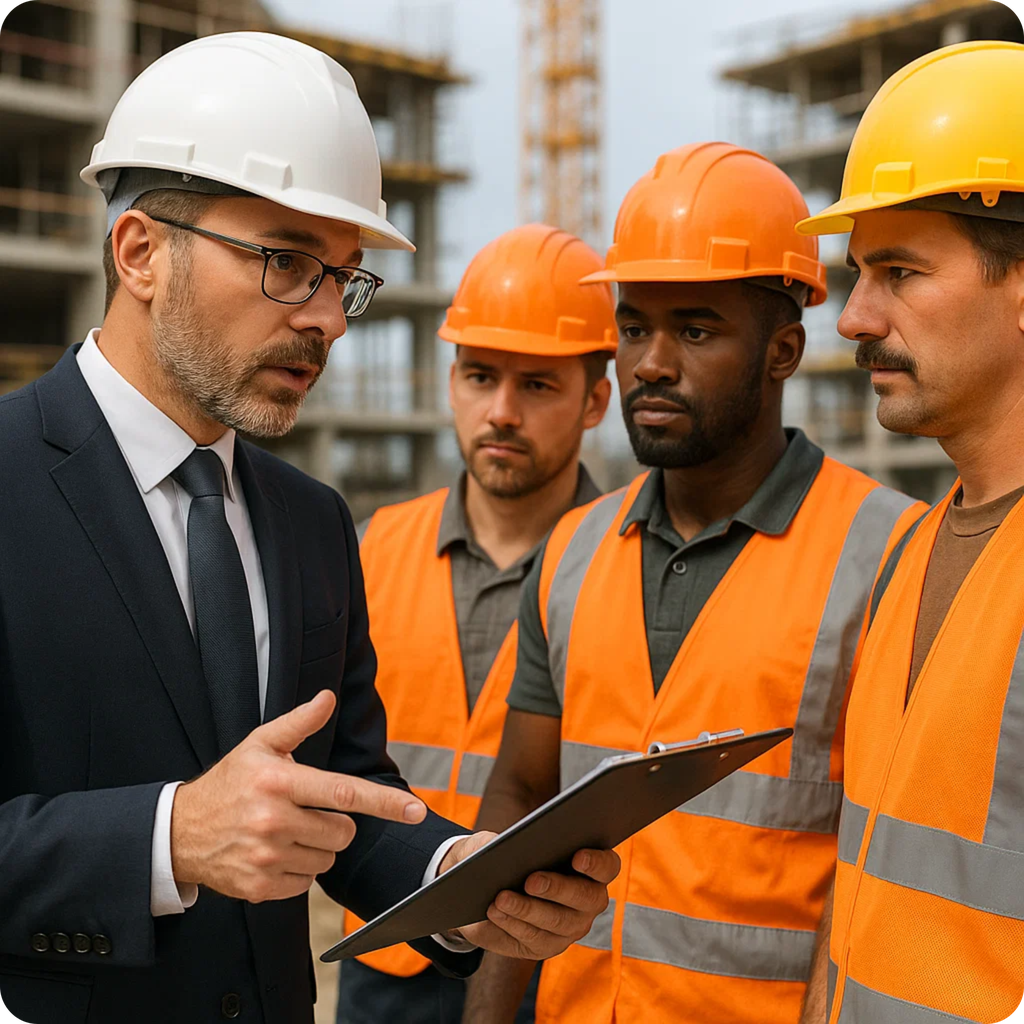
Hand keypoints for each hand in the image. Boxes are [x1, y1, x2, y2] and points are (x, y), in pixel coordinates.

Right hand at [170, 690, 425, 902]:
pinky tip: (274, 853)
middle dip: (335, 823)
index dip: (385, 803)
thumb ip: (299, 723)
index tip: (416, 811)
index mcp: (279, 782)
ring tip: (286, 831)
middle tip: (305, 811)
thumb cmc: (229, 782)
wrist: (179, 832)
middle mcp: (273, 820)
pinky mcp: (260, 888)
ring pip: (328, 860)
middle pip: (343, 832)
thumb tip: (327, 698)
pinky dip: (298, 870)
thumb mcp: (260, 744)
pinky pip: (306, 883)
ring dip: (317, 848)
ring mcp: (266, 858)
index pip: (344, 793)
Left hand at [438, 834, 619, 958]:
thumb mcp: (506, 842)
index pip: (608, 865)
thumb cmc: (507, 855)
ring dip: (528, 909)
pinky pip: (534, 938)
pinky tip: (495, 912)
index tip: (577, 857)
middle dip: (558, 888)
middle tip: (531, 881)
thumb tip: (508, 847)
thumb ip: (511, 841)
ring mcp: (571, 926)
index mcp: (591, 867)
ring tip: (501, 898)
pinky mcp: (548, 946)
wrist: (486, 889)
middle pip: (586, 897)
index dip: (597, 862)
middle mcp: (589, 900)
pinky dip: (512, 923)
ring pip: (557, 921)